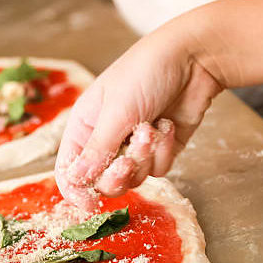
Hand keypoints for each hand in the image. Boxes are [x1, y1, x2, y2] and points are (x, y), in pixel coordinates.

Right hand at [54, 32, 222, 209]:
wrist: (193, 58)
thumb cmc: (145, 72)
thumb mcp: (116, 112)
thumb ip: (97, 150)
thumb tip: (76, 181)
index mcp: (84, 126)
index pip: (69, 170)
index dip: (76, 190)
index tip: (90, 203)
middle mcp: (105, 140)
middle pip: (101, 182)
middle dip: (117, 174)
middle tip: (127, 160)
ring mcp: (132, 146)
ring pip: (132, 179)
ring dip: (144, 156)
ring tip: (152, 126)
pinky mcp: (159, 150)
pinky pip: (157, 169)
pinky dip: (163, 150)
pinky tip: (167, 125)